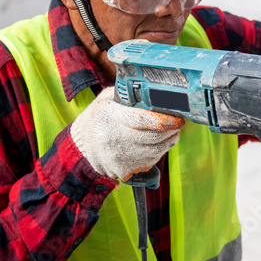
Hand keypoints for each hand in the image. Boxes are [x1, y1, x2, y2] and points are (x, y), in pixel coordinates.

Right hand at [70, 86, 185, 182]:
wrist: (82, 141)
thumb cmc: (101, 115)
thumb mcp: (109, 97)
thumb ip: (130, 93)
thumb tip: (157, 90)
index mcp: (112, 117)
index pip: (143, 120)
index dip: (164, 120)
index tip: (178, 119)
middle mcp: (114, 139)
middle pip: (154, 138)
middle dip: (172, 131)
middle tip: (178, 124)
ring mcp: (118, 158)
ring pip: (156, 152)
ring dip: (168, 143)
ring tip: (170, 133)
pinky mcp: (123, 170)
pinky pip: (149, 162)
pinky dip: (157, 154)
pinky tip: (155, 145)